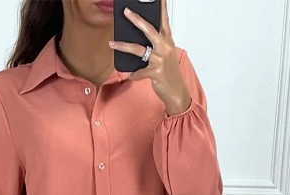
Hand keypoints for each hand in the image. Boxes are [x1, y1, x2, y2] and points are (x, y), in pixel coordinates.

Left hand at [109, 0, 191, 115]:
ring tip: (112, 43)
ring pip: (137, 49)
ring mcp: (160, 59)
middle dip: (136, 19)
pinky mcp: (155, 72)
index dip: (162, 8)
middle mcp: (164, 47)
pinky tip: (132, 75)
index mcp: (168, 41)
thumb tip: (138, 41)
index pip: (164, 20)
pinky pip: (138, 72)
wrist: (177, 92)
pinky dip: (134, 74)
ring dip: (123, 46)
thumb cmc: (170, 73)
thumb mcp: (166, 56)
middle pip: (148, 29)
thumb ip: (155, 46)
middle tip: (126, 11)